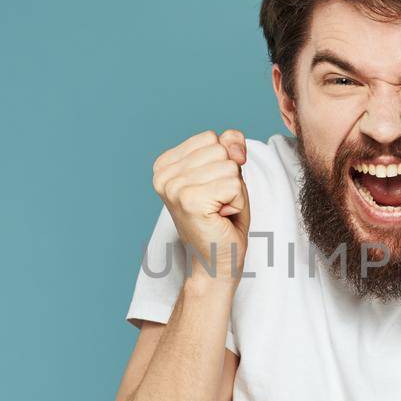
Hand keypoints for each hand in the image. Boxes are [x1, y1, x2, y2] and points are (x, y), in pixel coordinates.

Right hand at [151, 129, 249, 285]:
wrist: (216, 263)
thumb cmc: (222, 220)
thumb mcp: (227, 173)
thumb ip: (229, 146)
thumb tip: (232, 143)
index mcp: (165, 164)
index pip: (210, 138)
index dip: (223, 163)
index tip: (212, 190)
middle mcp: (163, 175)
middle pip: (220, 150)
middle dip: (230, 177)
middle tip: (217, 203)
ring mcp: (174, 188)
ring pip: (229, 167)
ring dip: (234, 192)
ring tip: (219, 211)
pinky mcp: (189, 201)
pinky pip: (234, 185)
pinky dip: (237, 202)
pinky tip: (221, 217)